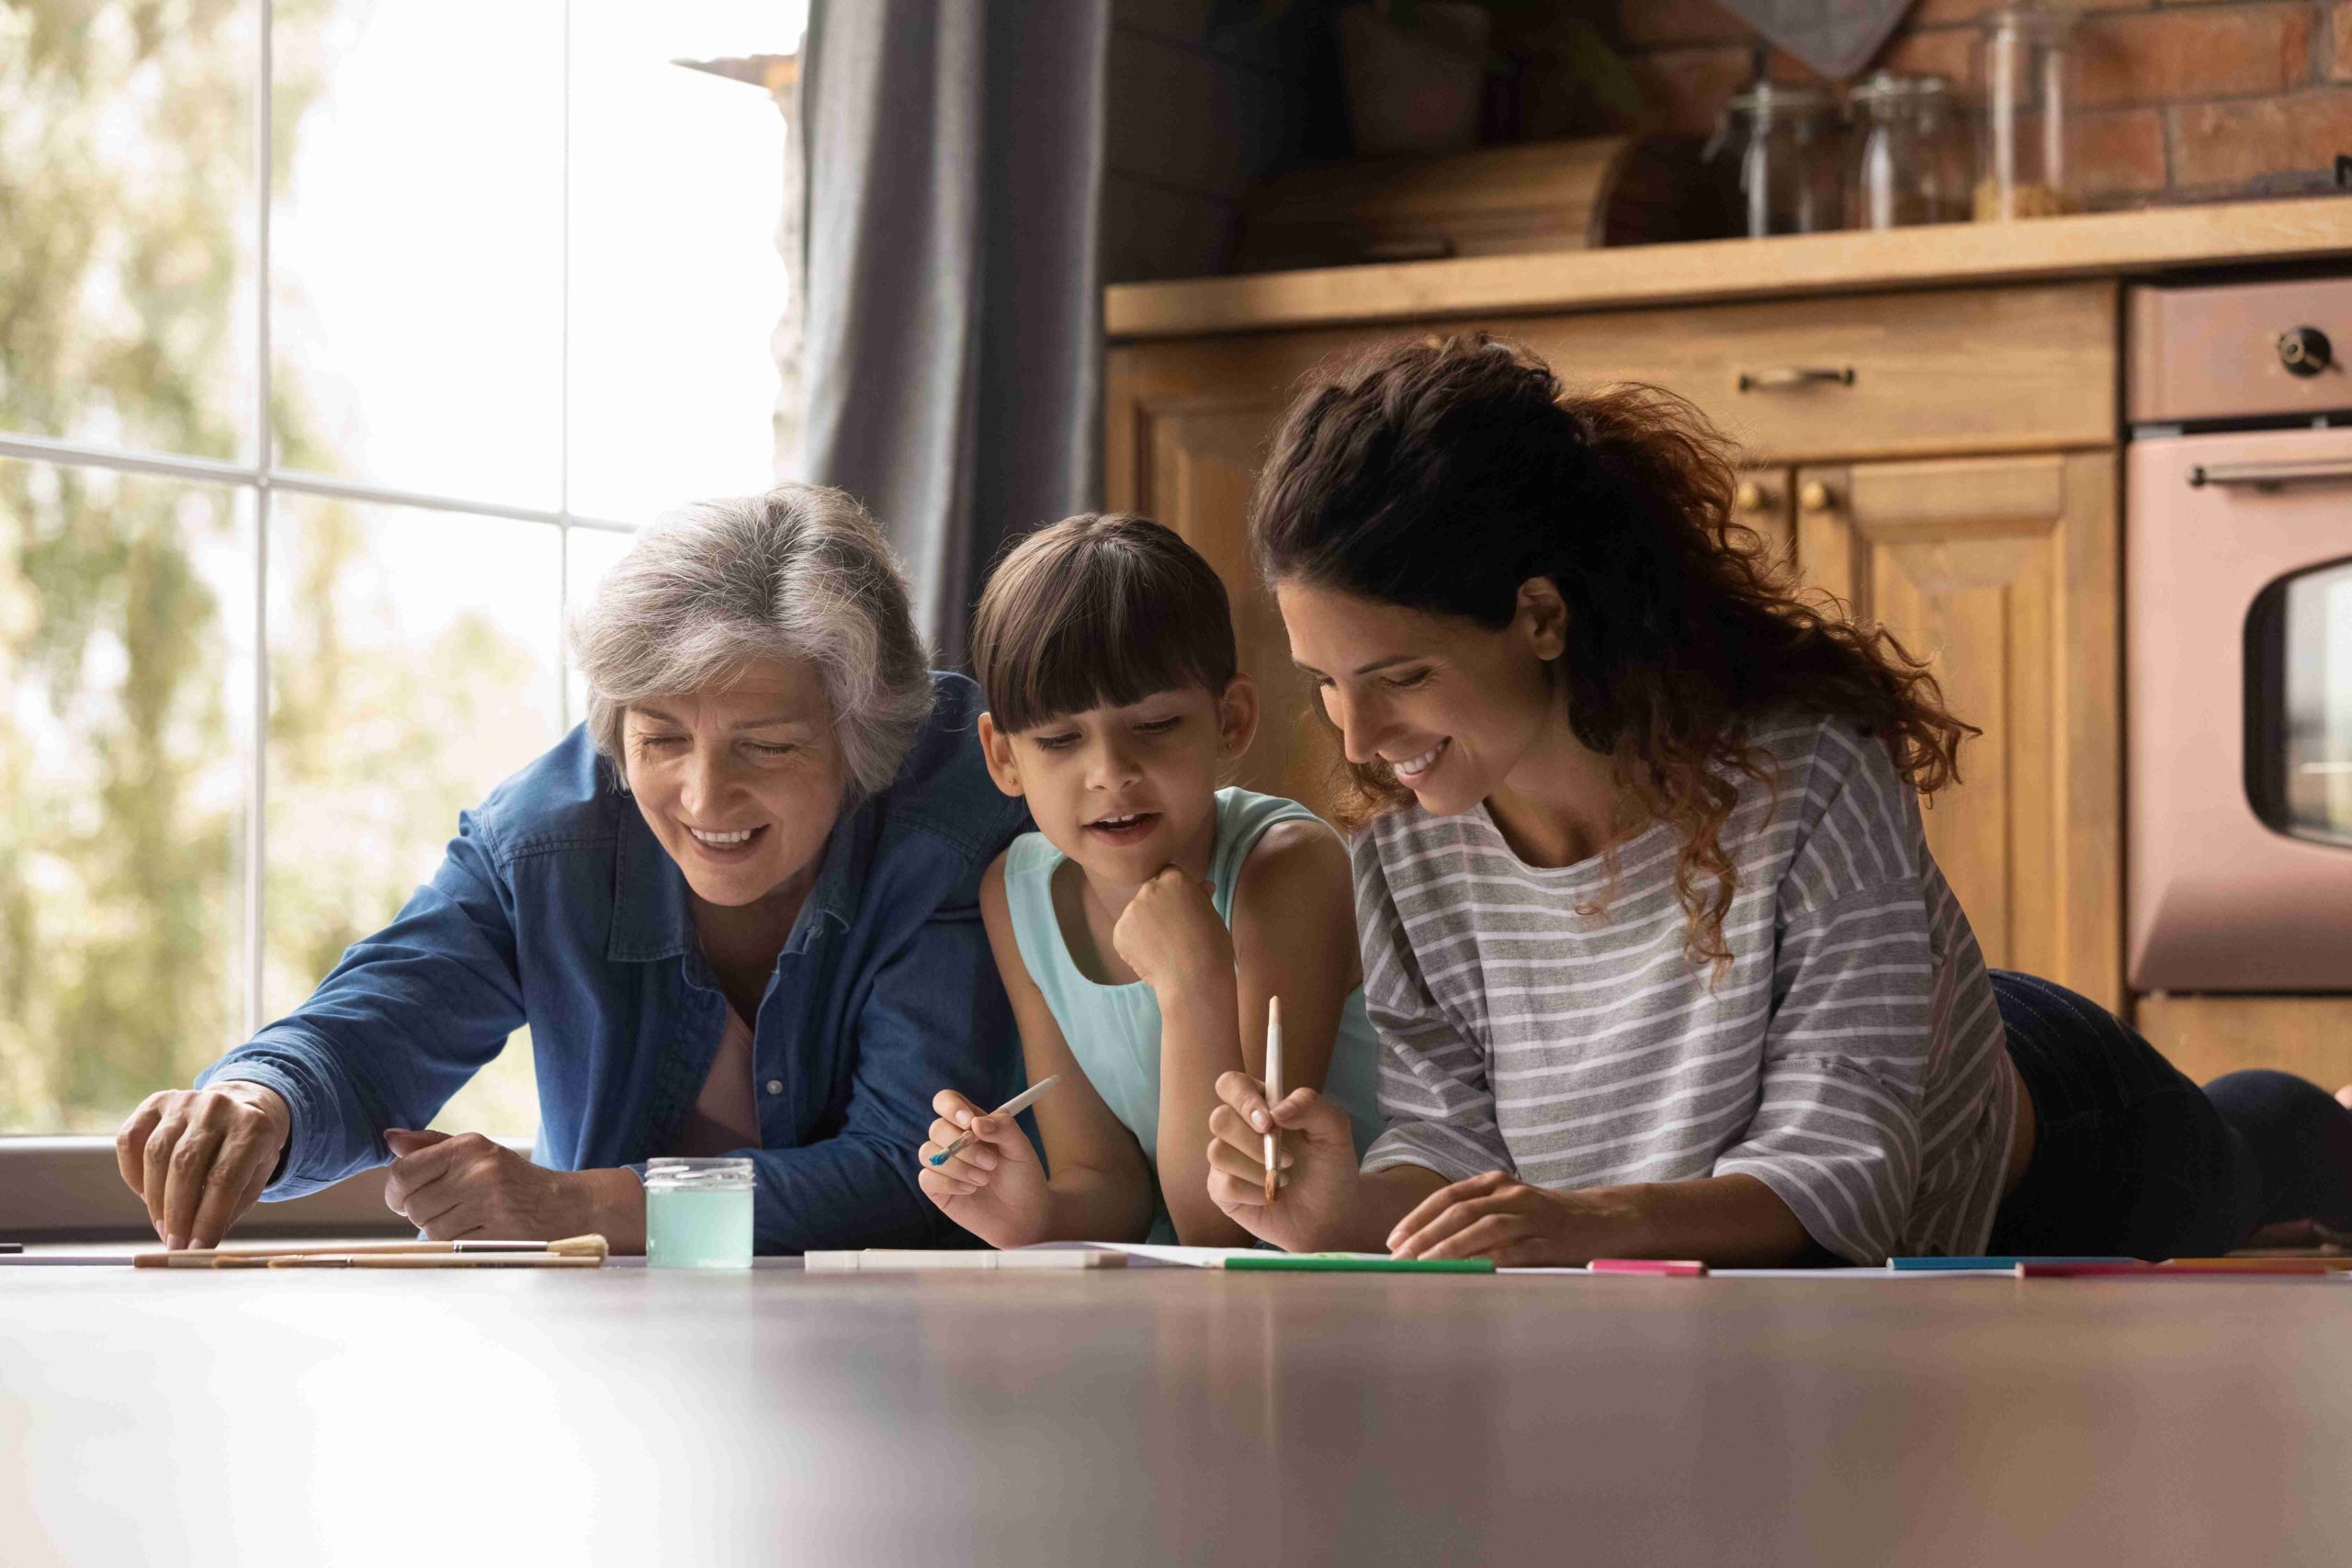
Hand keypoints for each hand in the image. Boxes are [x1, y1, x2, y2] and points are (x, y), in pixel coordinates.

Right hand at [115, 1082, 291, 1250]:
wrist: (242, 1108)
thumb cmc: (247, 1155)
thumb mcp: (254, 1178)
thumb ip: (228, 1209)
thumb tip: (196, 1248)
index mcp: (252, 1127)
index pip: (223, 1179)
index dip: (206, 1218)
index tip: (196, 1249)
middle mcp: (218, 1107)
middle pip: (185, 1167)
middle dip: (176, 1214)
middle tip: (174, 1244)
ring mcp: (184, 1101)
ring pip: (155, 1155)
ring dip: (155, 1200)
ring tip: (164, 1226)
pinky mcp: (155, 1101)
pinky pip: (130, 1140)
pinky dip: (132, 1174)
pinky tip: (146, 1195)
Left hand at [381, 1129, 645, 1250]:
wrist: (564, 1205)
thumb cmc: (512, 1178)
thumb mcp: (476, 1151)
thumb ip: (431, 1146)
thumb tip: (390, 1138)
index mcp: (469, 1146)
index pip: (403, 1173)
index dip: (394, 1192)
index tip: (404, 1197)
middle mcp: (478, 1171)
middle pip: (413, 1206)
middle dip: (420, 1212)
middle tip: (444, 1208)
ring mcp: (490, 1204)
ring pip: (429, 1229)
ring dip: (439, 1229)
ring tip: (465, 1218)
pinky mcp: (497, 1233)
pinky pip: (451, 1245)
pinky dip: (456, 1242)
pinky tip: (477, 1231)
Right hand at [916, 1090, 1052, 1248]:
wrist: (1025, 1215)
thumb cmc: (1023, 1178)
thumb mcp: (1021, 1148)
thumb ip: (1003, 1128)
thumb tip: (975, 1122)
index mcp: (971, 1124)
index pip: (946, 1101)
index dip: (951, 1107)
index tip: (969, 1123)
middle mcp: (953, 1140)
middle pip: (937, 1128)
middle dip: (964, 1147)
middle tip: (991, 1163)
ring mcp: (943, 1164)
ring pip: (928, 1153)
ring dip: (959, 1167)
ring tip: (984, 1180)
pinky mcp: (937, 1189)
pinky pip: (927, 1178)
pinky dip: (950, 1183)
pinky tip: (970, 1190)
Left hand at [1111, 867, 1232, 1001]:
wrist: (1194, 977)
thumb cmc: (1211, 946)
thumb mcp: (1212, 915)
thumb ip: (1201, 898)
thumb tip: (1204, 885)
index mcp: (1175, 880)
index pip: (1168, 876)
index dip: (1174, 893)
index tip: (1180, 910)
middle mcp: (1149, 889)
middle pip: (1149, 893)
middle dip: (1157, 908)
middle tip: (1172, 933)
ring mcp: (1131, 910)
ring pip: (1136, 915)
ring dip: (1145, 927)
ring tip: (1163, 948)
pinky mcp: (1119, 932)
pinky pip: (1126, 935)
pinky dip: (1134, 945)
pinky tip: (1152, 957)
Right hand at [1204, 1074, 1357, 1252]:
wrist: (1332, 1214)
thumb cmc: (1331, 1167)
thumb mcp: (1335, 1130)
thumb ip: (1311, 1106)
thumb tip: (1277, 1110)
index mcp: (1261, 1105)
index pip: (1232, 1085)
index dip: (1243, 1099)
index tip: (1268, 1121)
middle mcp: (1238, 1129)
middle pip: (1219, 1119)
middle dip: (1253, 1141)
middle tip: (1289, 1159)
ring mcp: (1227, 1160)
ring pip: (1218, 1152)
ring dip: (1257, 1169)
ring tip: (1285, 1178)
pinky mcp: (1223, 1190)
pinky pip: (1223, 1185)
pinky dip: (1252, 1192)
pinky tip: (1270, 1195)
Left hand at [1386, 1170, 1600, 1263]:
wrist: (1605, 1219)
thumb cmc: (1546, 1218)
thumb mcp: (1509, 1205)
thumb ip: (1474, 1216)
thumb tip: (1426, 1243)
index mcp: (1496, 1183)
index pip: (1448, 1198)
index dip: (1418, 1218)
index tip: (1394, 1240)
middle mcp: (1512, 1194)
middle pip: (1459, 1212)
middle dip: (1424, 1236)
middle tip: (1398, 1258)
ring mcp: (1532, 1217)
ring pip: (1483, 1229)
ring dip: (1449, 1248)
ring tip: (1423, 1267)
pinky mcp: (1551, 1241)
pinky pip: (1514, 1251)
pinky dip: (1488, 1262)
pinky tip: (1467, 1275)